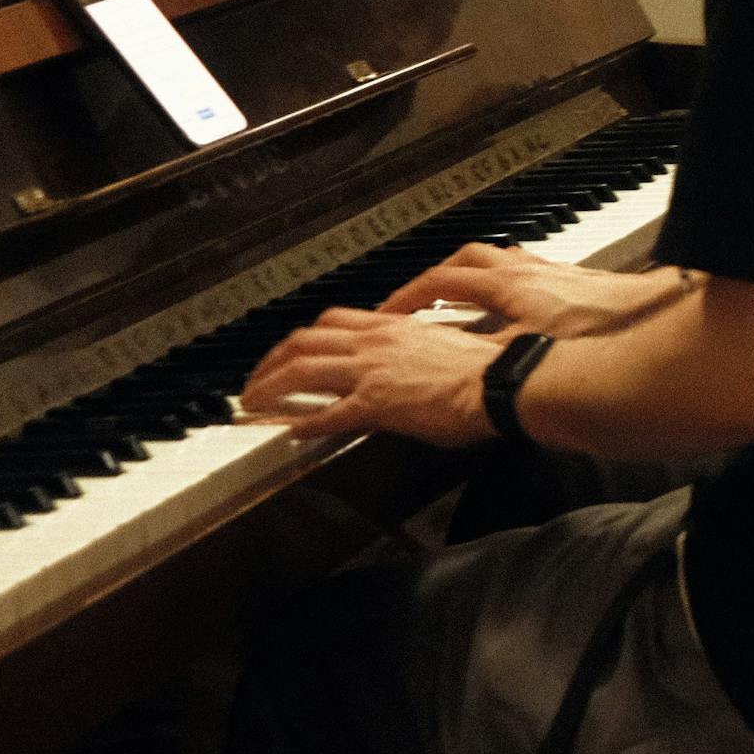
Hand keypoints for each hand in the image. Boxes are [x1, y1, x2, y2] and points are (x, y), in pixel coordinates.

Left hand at [240, 308, 497, 445]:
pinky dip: (302, 422)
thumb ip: (417, 351)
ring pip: (301, 369)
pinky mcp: (375, 404)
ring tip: (253, 403)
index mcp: (394, 327)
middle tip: (257, 378)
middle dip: (271, 359)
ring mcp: (372, 371)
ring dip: (269, 386)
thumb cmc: (485, 369)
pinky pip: (326, 413)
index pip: (334, 321)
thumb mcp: (443, 348)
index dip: (303, 337)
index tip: (291, 350)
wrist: (501, 383)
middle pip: (304, 340)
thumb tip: (411, 363)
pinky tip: (290, 432)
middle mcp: (376, 342)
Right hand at [375, 245, 679, 336]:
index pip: (444, 280)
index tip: (389, 313)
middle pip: (473, 259)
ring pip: (508, 261)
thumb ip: (488, 365)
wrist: (668, 330)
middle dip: (440, 277)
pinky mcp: (590, 285)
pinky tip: (523, 308)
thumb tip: (453, 376)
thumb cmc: (608, 340)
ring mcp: (563, 275)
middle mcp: (537, 272)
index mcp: (513, 285)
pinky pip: (537, 274)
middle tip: (419, 297)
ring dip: (480, 275)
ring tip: (465, 296)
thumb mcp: (530, 361)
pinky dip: (516, 286)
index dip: (410, 297)